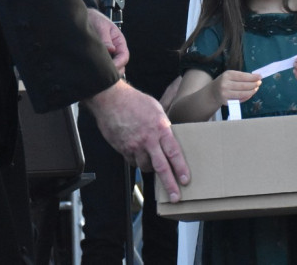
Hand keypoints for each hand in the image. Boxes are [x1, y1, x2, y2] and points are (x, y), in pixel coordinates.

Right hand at [86, 81, 189, 201]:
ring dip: (150, 168)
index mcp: (160, 128)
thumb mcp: (157, 108)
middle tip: (175, 197)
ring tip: (152, 163)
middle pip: (161, 167)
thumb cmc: (135, 101)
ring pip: (145, 166)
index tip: (185, 180)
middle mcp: (148, 140)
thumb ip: (164, 125)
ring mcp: (134, 146)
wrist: (111, 99)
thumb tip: (170, 135)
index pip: (174, 152)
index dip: (180, 168)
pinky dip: (137, 161)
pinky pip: (132, 161)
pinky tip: (138, 154)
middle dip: (169, 184)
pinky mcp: (122, 148)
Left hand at [87, 9, 128, 72]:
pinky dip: (100, 70)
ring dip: (107, 71)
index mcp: (119, 41)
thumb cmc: (95, 20)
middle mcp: (116, 49)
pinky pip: (103, 66)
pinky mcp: (101, 57)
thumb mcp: (101, 26)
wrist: (85, 17)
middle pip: (120, 65)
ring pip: (112, 68)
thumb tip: (111, 50)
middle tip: (102, 75)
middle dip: (113, 71)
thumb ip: (105, 38)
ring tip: (96, 73)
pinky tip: (92, 71)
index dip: (118, 64)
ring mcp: (109, 54)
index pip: (124, 56)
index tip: (109, 69)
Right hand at [213, 70, 261, 102]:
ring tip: (256, 88)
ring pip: (243, 94)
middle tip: (259, 83)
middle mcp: (225, 84)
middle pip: (244, 86)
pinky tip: (250, 93)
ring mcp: (225, 94)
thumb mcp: (230, 75)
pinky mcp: (227, 102)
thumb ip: (241, 76)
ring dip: (252, 91)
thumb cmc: (225, 81)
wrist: (213, 92)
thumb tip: (256, 77)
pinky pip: (240, 100)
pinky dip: (247, 97)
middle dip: (254, 84)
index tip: (260, 77)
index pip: (242, 76)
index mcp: (227, 75)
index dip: (252, 77)